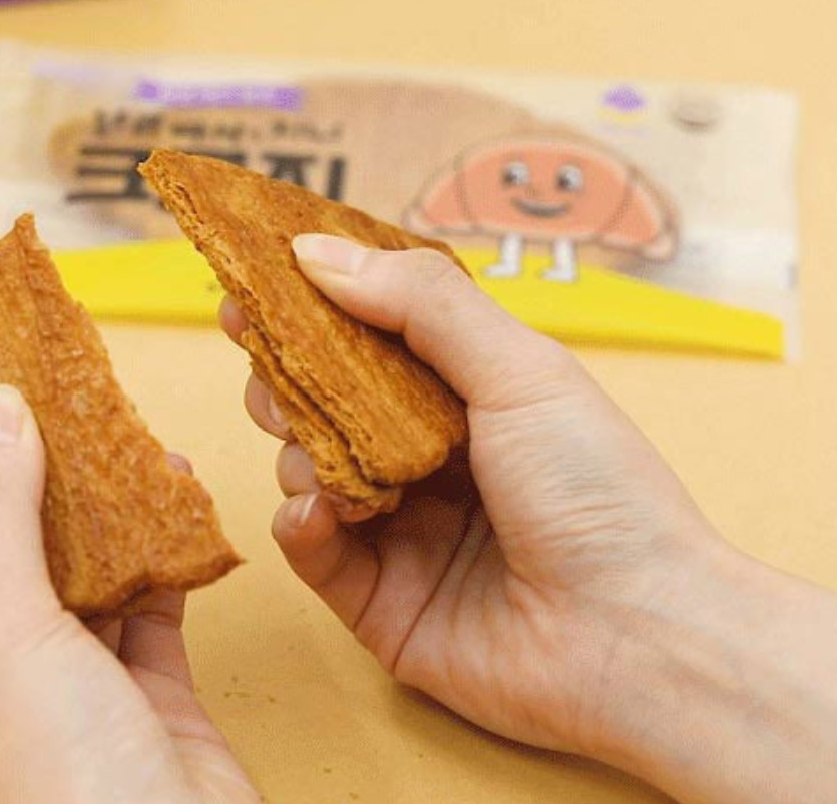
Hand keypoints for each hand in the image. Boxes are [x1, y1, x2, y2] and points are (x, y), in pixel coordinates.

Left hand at [0, 385, 258, 803]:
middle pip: (10, 571)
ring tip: (120, 436)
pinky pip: (150, 610)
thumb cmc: (61, 794)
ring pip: (85, 585)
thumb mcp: (4, 639)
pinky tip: (173, 497)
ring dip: (106, 518)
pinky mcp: (149, 703)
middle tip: (54, 411)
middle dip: (35, 493)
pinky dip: (163, 555)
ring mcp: (76, 702)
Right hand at [224, 234, 836, 803]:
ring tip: (324, 457)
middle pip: (325, 403)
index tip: (251, 284)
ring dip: (298, 451)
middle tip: (273, 368)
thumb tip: (316, 252)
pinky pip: (311, 549)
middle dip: (288, 379)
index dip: (311, 310)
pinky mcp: (378, 601)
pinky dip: (300, 521)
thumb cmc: (599, 491)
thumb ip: (421, 303)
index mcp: (469, 397)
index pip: (370, 339)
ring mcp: (401, 531)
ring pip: (307, 469)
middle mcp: (430, 459)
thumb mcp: (520, 372)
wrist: (637, 638)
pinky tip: (317, 509)